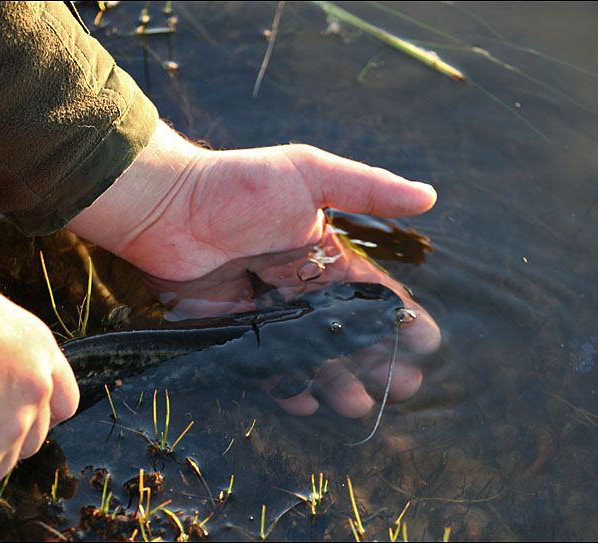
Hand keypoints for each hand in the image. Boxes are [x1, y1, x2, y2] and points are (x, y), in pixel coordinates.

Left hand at [66, 120, 439, 418]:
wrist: (168, 206)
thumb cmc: (240, 185)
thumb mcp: (309, 173)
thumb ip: (367, 188)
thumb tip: (429, 196)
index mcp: (322, 251)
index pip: (369, 291)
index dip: (399, 316)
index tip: (427, 343)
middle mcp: (299, 284)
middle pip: (346, 330)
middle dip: (377, 358)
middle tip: (403, 387)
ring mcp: (267, 309)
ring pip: (310, 353)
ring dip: (336, 379)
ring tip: (359, 405)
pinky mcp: (233, 328)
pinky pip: (265, 362)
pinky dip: (284, 383)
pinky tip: (304, 401)